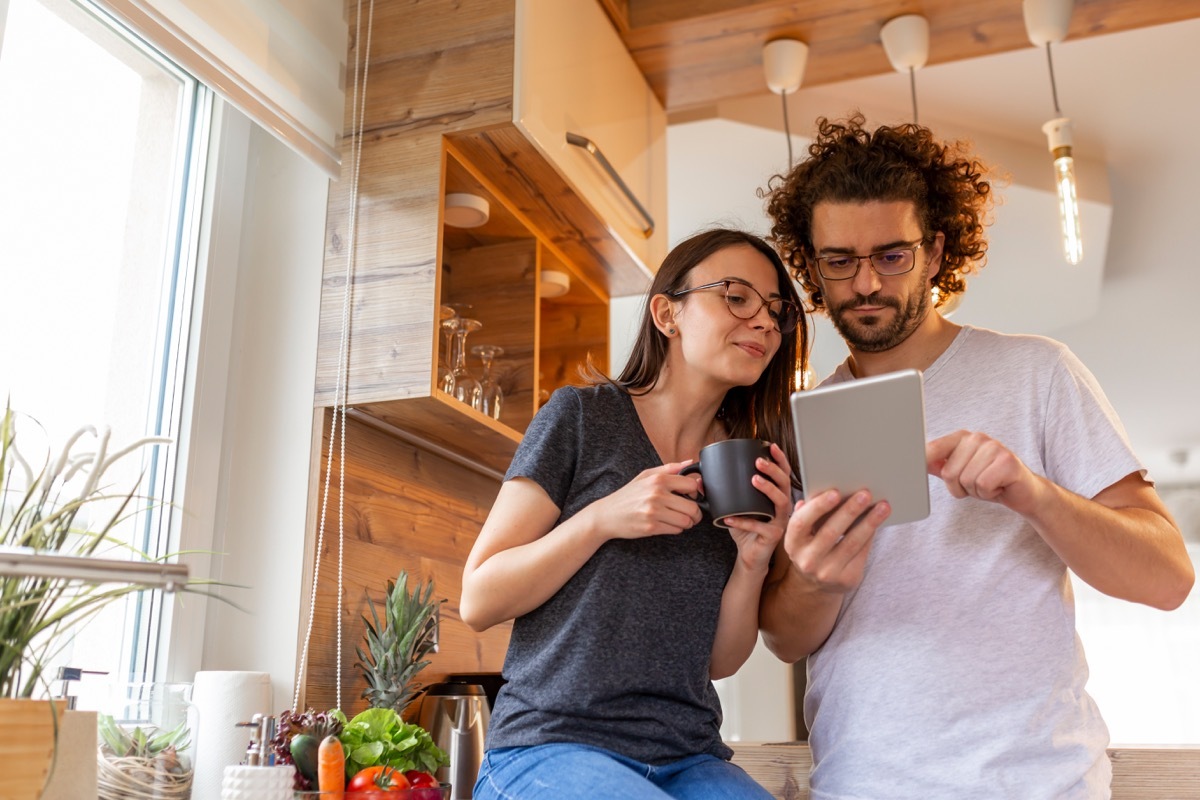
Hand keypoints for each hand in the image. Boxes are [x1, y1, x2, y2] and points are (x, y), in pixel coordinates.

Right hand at [585, 461, 703, 540]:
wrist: (607, 515)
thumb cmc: (627, 495)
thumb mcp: (645, 476)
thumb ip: (669, 468)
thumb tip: (690, 462)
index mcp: (658, 480)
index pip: (691, 485)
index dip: (695, 492)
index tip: (690, 496)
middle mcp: (657, 494)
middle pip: (692, 507)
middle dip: (695, 513)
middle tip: (690, 513)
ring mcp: (654, 511)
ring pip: (686, 521)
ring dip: (686, 522)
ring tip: (678, 519)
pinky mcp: (651, 527)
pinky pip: (676, 530)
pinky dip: (675, 529)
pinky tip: (667, 524)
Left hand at [724, 443, 792, 571]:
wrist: (749, 554)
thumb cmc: (746, 527)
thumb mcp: (734, 507)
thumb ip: (721, 493)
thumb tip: (700, 479)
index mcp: (777, 496)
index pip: (783, 474)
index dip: (780, 460)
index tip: (771, 446)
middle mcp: (783, 507)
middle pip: (785, 484)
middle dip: (773, 470)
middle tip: (758, 462)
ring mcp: (780, 522)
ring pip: (780, 502)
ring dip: (768, 489)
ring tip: (754, 480)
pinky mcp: (773, 536)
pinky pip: (760, 526)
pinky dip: (743, 521)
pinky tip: (729, 518)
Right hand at [779, 488, 889, 593]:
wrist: (815, 584)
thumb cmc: (811, 547)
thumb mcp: (803, 534)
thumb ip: (809, 514)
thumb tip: (823, 491)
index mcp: (793, 544)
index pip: (801, 523)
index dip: (818, 507)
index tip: (835, 492)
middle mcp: (807, 561)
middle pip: (830, 532)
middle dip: (849, 511)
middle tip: (865, 494)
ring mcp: (827, 573)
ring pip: (851, 543)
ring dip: (869, 522)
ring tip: (883, 506)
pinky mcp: (847, 579)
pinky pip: (862, 553)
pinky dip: (871, 535)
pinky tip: (879, 522)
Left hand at [926, 430, 1041, 514]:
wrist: (1023, 492)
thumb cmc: (989, 481)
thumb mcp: (960, 474)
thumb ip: (940, 466)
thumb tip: (918, 463)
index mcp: (962, 437)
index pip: (934, 449)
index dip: (922, 461)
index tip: (910, 467)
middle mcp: (977, 438)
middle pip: (949, 472)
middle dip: (959, 487)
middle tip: (976, 484)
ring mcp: (994, 447)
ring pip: (966, 480)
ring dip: (975, 491)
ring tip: (989, 485)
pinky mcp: (1008, 461)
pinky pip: (982, 485)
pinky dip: (988, 493)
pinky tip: (999, 487)